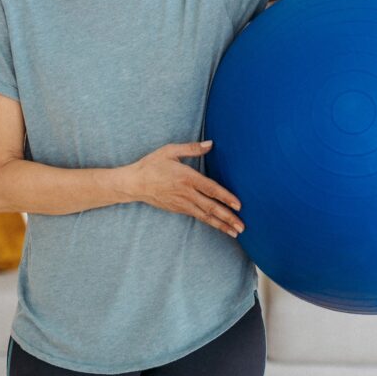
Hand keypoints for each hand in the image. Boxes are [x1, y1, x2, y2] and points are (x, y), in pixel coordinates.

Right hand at [128, 141, 244, 237]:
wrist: (134, 183)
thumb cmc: (152, 164)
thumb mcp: (170, 151)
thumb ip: (192, 148)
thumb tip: (211, 143)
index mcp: (187, 177)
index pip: (211, 189)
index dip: (226, 197)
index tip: (238, 205)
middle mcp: (186, 193)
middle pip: (211, 207)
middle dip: (228, 217)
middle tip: (242, 226)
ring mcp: (182, 203)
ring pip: (205, 216)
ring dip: (221, 224)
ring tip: (235, 232)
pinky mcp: (178, 209)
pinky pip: (198, 216)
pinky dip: (210, 222)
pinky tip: (219, 226)